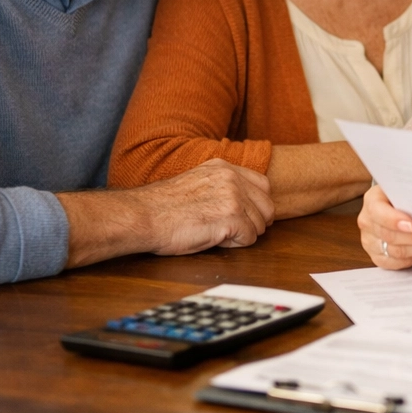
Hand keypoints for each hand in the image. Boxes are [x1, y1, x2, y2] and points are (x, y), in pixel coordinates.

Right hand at [141, 158, 274, 253]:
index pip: (263, 185)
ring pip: (260, 224)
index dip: (258, 205)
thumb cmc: (164, 206)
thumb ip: (222, 185)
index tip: (246, 216)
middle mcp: (232, 178)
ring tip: (218, 234)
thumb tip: (246, 202)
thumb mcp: (198, 182)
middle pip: (267, 206)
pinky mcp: (231, 217)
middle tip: (235, 231)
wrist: (143, 216)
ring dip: (243, 234)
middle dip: (256, 222)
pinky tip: (215, 239)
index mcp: (224, 167)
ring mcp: (233, 197)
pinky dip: (236, 244)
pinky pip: (250, 238)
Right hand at [357, 185, 411, 269]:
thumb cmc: (403, 194)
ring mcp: (371, 243)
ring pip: (398, 253)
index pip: (379, 213)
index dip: (394, 221)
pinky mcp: (380, 258)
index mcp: (372, 201)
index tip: (411, 225)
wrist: (393, 204)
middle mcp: (368, 223)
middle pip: (391, 237)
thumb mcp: (405, 187)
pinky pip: (400, 263)